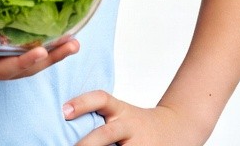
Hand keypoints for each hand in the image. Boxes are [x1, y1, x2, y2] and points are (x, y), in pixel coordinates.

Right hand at [0, 30, 79, 94]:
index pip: (1, 69)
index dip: (22, 62)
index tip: (40, 53)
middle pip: (23, 68)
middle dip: (49, 58)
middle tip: (74, 43)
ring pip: (24, 61)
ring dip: (49, 53)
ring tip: (73, 40)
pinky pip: (16, 51)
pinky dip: (36, 45)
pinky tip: (49, 32)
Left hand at [63, 91, 207, 145]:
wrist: (175, 130)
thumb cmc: (137, 124)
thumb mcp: (121, 114)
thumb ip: (99, 116)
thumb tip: (65, 118)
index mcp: (120, 111)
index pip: (101, 99)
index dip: (83, 102)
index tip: (64, 110)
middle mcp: (128, 126)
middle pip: (106, 134)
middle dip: (87, 144)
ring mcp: (137, 144)